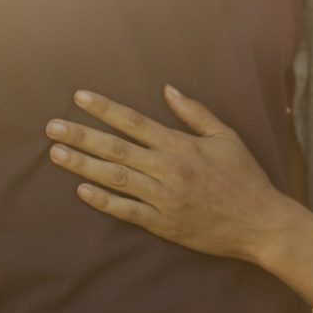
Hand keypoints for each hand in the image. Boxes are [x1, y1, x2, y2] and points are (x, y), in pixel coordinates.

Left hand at [45, 85, 293, 263]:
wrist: (259, 222)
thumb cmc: (244, 176)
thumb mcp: (226, 136)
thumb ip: (194, 112)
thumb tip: (167, 89)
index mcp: (181, 145)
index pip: (134, 122)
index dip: (105, 109)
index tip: (79, 98)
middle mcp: (168, 169)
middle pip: (117, 149)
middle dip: (82, 136)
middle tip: (52, 128)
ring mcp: (164, 198)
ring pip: (116, 178)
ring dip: (83, 166)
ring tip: (57, 154)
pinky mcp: (163, 223)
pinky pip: (127, 211)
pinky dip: (104, 201)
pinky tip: (82, 190)